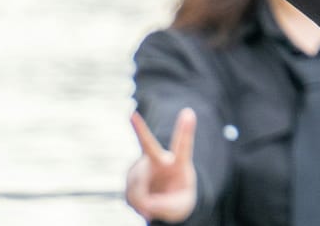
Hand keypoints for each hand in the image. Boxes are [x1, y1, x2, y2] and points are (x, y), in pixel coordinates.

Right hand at [126, 109, 197, 223]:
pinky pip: (130, 192)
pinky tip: (143, 205)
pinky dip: (136, 202)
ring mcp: (143, 166)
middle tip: (132, 116)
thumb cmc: (178, 200)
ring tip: (149, 207)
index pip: (183, 145)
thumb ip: (164, 205)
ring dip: (140, 198)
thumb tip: (143, 203)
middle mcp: (160, 160)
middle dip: (139, 129)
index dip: (186, 129)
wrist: (165, 202)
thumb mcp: (179, 208)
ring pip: (136, 182)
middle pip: (148, 148)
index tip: (188, 112)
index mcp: (180, 163)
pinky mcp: (132, 176)